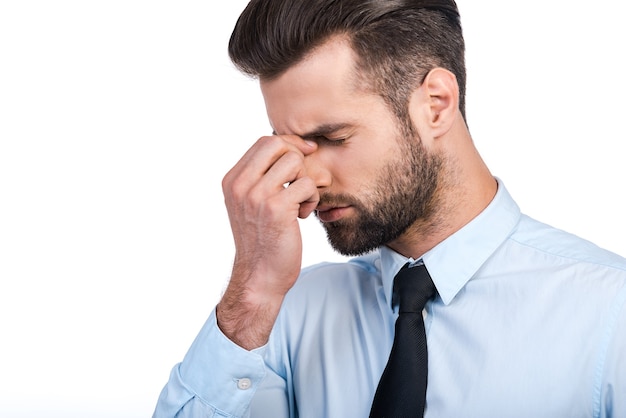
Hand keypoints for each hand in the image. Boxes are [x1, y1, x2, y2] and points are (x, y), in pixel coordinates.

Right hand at [217, 135, 318, 348]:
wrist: (259, 277)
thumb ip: (261, 178)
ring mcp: (256, 196)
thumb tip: (290, 148)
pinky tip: (304, 214)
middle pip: (278, 144)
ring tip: (302, 201)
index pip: (264, 142)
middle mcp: (240, 185)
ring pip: (295, 161)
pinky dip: (312, 197)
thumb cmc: (261, 241)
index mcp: (232, 181)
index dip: (289, 144)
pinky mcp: (276, 208)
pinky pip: (307, 184)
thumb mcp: (250, 205)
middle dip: (299, 158)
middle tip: (304, 180)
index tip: (304, 155)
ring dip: (306, 180)